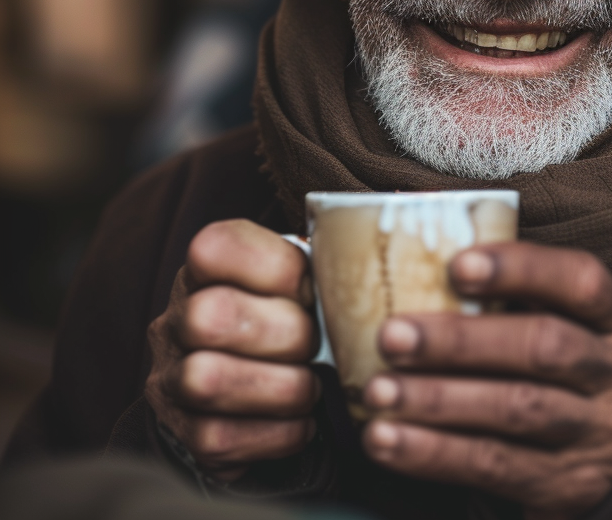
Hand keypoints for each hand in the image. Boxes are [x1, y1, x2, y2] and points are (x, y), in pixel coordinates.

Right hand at [145, 220, 319, 480]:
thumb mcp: (295, 276)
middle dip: (284, 333)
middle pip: (210, 316)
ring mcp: (172, 377)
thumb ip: (317, 266)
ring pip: (207, 380)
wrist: (245, 380)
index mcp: (206, 268)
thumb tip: (366, 267)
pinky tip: (301, 421)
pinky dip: (275, 432)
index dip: (276, 267)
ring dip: (280, 388)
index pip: (217, 247)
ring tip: (312, 387)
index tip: (311, 289)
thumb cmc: (286, 314)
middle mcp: (176, 318)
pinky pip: (220, 438)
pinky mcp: (184, 432)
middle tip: (317, 344)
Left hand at [361, 243, 611, 517]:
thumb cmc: (571, 371)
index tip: (457, 264)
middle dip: (461, 340)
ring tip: (380, 390)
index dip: (521, 268)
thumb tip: (420, 262)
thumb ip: (519, 300)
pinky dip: (433, 453)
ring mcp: (597, 434)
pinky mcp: (566, 487)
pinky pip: (494, 466)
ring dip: (438, 400)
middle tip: (393, 334)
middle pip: (543, 348)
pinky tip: (387, 439)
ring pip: (515, 410)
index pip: (580, 281)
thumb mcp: (570, 327)